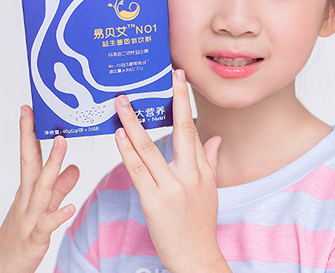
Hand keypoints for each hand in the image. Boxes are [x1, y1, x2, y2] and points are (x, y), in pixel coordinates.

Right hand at [0, 105, 79, 272]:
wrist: (1, 270)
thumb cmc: (21, 235)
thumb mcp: (43, 206)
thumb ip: (60, 187)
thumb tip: (75, 167)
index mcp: (28, 190)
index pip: (28, 156)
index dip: (29, 133)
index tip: (29, 110)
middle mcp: (27, 199)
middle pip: (30, 164)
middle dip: (31, 138)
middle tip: (38, 115)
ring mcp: (29, 217)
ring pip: (41, 188)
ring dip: (52, 164)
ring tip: (63, 144)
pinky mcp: (35, 238)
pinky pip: (47, 224)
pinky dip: (58, 214)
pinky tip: (70, 206)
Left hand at [115, 69, 228, 272]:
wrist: (196, 258)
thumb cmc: (200, 224)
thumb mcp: (210, 190)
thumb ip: (210, 161)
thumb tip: (215, 139)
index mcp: (202, 169)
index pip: (191, 128)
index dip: (183, 101)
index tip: (178, 78)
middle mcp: (189, 174)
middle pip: (178, 131)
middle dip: (168, 101)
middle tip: (159, 79)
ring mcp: (171, 187)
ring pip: (150, 149)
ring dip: (133, 124)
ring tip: (120, 104)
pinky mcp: (154, 201)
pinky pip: (138, 171)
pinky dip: (127, 151)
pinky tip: (119, 135)